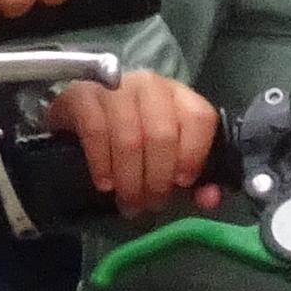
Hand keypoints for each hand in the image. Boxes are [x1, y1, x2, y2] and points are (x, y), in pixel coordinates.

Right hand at [43, 72, 224, 214]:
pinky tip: (105, 184)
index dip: (193, 154)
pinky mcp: (82, 95)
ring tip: (128, 202)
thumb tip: (209, 199)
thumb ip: (194, 178)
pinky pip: (96, 132)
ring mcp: (116, 86)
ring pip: (129, 138)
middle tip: (149, 204)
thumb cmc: (133, 135)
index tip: (182, 183)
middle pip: (161, 134)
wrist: (81, 115)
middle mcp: (151, 85)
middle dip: (156, 179)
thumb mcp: (166, 154)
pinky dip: (102, 164)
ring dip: (130, 179)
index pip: (199, 118)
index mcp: (180, 96)